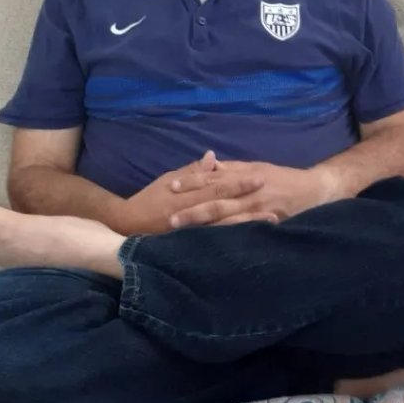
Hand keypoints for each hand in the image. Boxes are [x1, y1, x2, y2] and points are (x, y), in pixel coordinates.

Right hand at [120, 151, 269, 234]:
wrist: (128, 226)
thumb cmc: (150, 200)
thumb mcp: (169, 180)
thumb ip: (193, 172)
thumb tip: (213, 158)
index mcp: (188, 194)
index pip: (218, 186)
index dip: (240, 182)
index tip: (260, 177)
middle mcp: (192, 212)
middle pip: (226, 206)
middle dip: (250, 203)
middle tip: (275, 201)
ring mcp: (192, 231)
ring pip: (225, 226)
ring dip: (249, 223)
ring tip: (272, 222)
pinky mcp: (191, 244)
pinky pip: (217, 241)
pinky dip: (235, 239)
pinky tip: (253, 238)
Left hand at [169, 161, 339, 228]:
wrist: (314, 188)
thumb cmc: (281, 177)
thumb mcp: (256, 166)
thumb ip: (231, 168)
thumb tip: (209, 164)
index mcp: (243, 175)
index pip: (212, 178)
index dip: (191, 182)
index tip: (171, 187)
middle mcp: (248, 191)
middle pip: (215, 199)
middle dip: (192, 208)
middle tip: (169, 217)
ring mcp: (258, 208)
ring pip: (227, 217)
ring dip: (204, 224)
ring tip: (184, 231)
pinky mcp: (268, 222)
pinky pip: (245, 230)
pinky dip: (229, 236)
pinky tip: (214, 244)